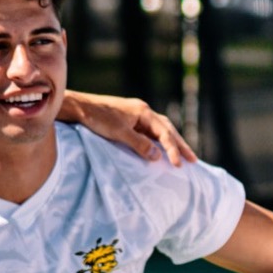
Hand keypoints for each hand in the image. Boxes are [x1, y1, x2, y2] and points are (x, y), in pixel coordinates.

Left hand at [56, 91, 195, 165]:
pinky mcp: (130, 120)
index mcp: (143, 112)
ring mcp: (137, 115)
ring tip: (183, 155)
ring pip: (160, 130)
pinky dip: (159, 141)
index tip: (178, 165)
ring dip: (172, 143)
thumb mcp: (118, 133)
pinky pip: (150, 132)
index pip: (164, 132)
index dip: (173, 149)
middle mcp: (143, 112)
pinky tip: (162, 149)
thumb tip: (157, 156)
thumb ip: (139, 144)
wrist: (79, 108)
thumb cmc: (97, 118)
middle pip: (168, 129)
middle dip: (180, 145)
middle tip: (193, 160)